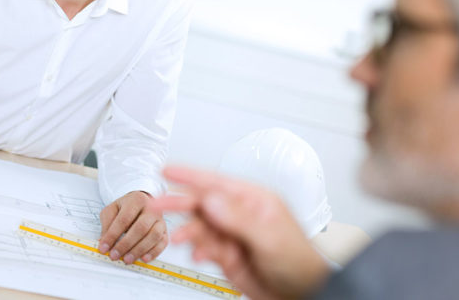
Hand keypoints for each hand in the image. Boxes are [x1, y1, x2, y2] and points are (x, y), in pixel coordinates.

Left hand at [98, 191, 167, 264]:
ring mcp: (160, 219)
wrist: (141, 202)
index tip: (104, 247)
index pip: (124, 219)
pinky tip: (143, 258)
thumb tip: (104, 242)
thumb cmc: (126, 207)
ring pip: (153, 236)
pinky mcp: (165, 230)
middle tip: (114, 255)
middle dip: (126, 244)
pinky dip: (154, 252)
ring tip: (127, 259)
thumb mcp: (112, 209)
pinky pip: (163, 242)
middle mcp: (151, 208)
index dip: (113, 235)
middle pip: (140, 228)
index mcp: (136, 200)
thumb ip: (107, 224)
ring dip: (139, 250)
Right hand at [150, 166, 329, 299]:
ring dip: (188, 232)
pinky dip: (197, 250)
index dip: (190, 175)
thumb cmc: (299, 263)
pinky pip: (203, 246)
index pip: (217, 182)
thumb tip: (213, 200)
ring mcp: (232, 234)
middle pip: (203, 202)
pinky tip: (198, 255)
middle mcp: (240, 214)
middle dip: (178, 202)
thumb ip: (238, 218)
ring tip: (180, 239)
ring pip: (200, 226)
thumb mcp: (269, 237)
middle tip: (156, 204)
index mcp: (254, 200)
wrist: (302, 294)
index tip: (168, 170)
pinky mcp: (226, 254)